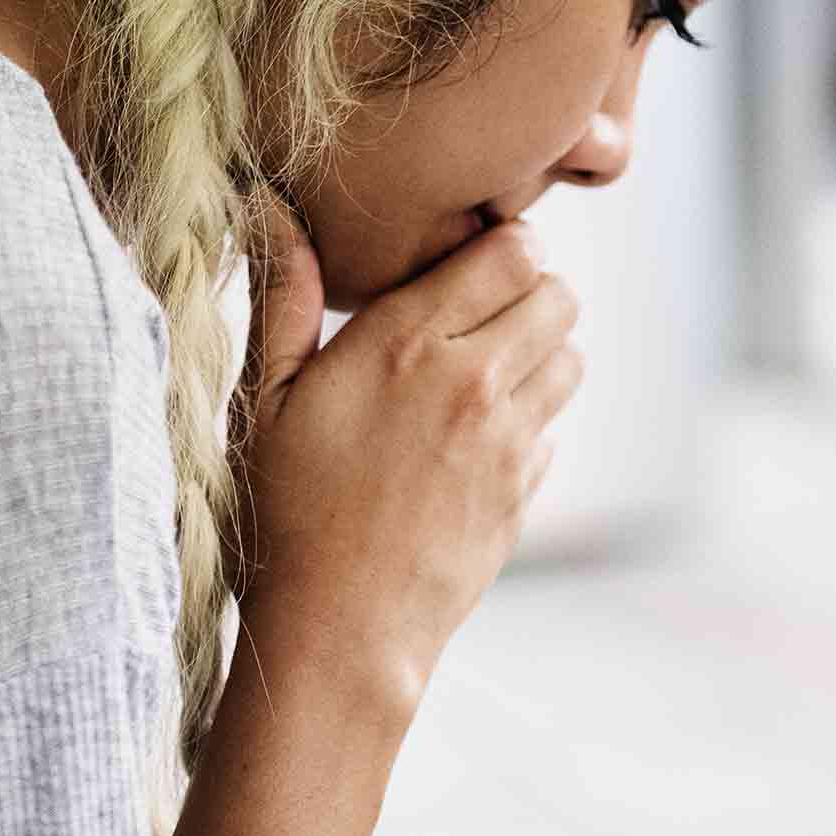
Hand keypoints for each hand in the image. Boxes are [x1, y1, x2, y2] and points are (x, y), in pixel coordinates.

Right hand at [224, 191, 580, 722]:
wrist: (337, 632)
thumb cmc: (282, 512)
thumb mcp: (263, 399)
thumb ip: (283, 297)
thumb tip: (268, 204)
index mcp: (404, 343)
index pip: (512, 248)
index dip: (498, 244)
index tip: (464, 262)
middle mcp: (471, 381)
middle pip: (558, 294)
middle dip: (529, 292)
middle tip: (479, 315)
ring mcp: (508, 441)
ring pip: (572, 358)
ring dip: (539, 355)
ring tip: (480, 375)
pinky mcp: (525, 493)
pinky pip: (556, 429)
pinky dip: (531, 424)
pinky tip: (475, 444)